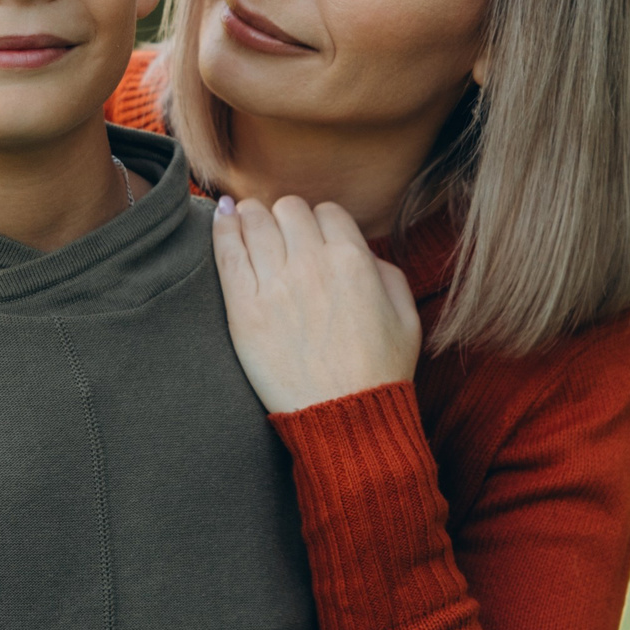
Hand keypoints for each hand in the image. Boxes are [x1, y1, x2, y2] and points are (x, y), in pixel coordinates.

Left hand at [211, 196, 421, 414]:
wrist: (345, 419)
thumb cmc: (380, 373)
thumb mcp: (407, 318)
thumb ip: (387, 273)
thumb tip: (361, 253)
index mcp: (354, 261)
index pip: (327, 212)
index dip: (321, 224)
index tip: (314, 239)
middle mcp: (313, 264)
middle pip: (289, 209)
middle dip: (287, 218)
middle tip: (282, 235)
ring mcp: (275, 285)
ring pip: (255, 220)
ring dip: (253, 216)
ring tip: (248, 221)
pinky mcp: (244, 309)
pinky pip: (227, 252)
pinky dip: (222, 227)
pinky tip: (222, 215)